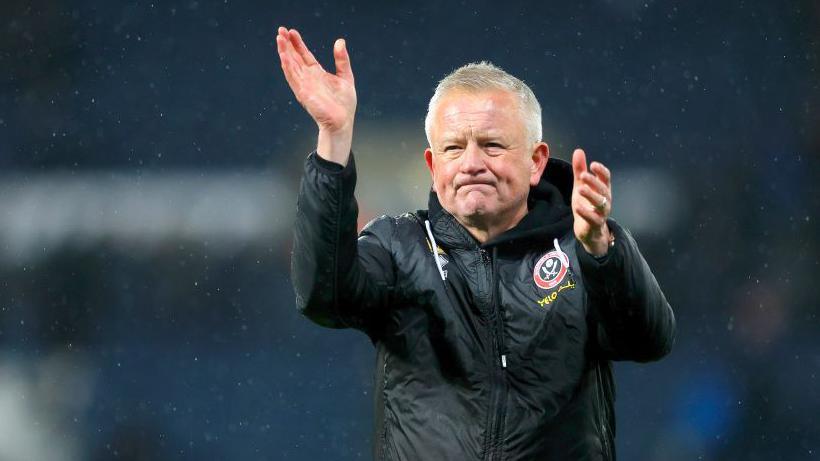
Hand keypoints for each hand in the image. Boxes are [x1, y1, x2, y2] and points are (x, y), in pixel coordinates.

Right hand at [276, 26, 355, 163]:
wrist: (342, 122)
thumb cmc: (344, 104)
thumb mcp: (346, 76)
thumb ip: (342, 60)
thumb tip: (340, 41)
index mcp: (317, 74)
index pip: (304, 55)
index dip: (298, 43)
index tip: (291, 31)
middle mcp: (308, 78)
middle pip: (294, 58)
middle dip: (287, 44)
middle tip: (280, 30)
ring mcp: (304, 85)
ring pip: (291, 65)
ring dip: (284, 52)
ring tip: (279, 38)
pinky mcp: (303, 93)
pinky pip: (293, 78)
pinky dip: (288, 67)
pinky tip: (283, 56)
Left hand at [571, 148, 612, 256]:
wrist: (589, 231)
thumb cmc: (587, 205)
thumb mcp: (581, 186)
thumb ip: (580, 170)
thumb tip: (578, 151)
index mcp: (603, 189)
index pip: (606, 178)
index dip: (601, 171)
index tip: (593, 165)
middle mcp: (605, 200)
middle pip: (603, 189)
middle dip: (594, 182)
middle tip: (583, 175)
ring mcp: (601, 213)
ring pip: (600, 204)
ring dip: (591, 195)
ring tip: (580, 189)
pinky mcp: (595, 224)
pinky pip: (593, 218)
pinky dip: (586, 212)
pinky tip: (578, 207)